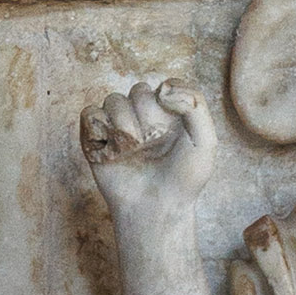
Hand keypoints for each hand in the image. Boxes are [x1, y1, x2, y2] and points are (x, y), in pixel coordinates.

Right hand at [79, 80, 216, 216]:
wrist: (157, 208)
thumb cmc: (184, 178)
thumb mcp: (205, 141)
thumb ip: (195, 103)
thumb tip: (162, 87)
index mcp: (169, 111)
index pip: (164, 86)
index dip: (167, 106)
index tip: (174, 131)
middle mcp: (143, 114)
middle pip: (138, 91)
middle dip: (148, 118)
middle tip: (153, 146)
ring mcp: (119, 125)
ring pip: (114, 101)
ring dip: (126, 127)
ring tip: (134, 151)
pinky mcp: (97, 137)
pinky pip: (90, 114)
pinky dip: (101, 129)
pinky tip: (113, 151)